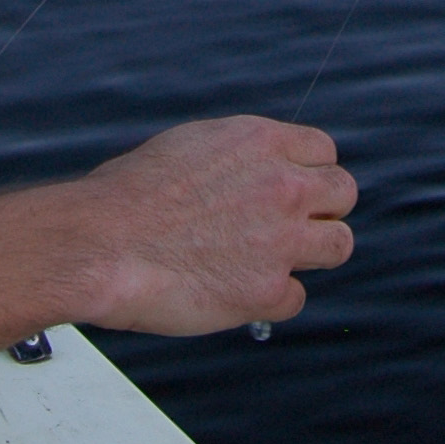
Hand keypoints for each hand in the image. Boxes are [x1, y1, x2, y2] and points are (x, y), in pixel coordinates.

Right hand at [67, 115, 356, 336]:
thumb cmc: (127, 196)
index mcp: (262, 142)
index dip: (307, 173)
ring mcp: (282, 240)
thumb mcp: (190, 147)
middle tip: (291, 227)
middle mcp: (284, 186)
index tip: (292, 190)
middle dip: (322, 210)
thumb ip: (237, 159)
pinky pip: (294, 298)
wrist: (100, 241)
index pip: (324, 151)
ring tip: (272, 262)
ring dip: (311, 255)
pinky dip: (269, 301)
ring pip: (339, 245)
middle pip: (344, 193)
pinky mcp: (268, 291)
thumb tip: (251, 174)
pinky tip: (234, 295)